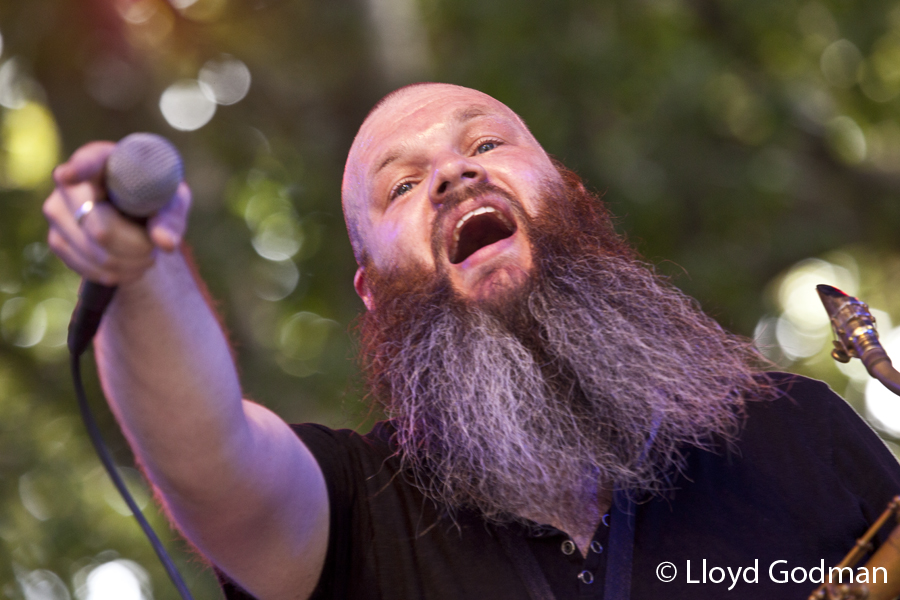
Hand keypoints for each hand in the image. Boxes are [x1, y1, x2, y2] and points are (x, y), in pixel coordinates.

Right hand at [43, 141, 191, 285]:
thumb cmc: (157, 200)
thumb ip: (171, 218)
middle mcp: (69, 182)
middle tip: (155, 247)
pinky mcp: (56, 239)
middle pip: (100, 229)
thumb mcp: (171, 203)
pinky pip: (88, 268)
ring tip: (147, 254)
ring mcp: (57, 211)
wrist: (139, 215)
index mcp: (102, 159)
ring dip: (131, 263)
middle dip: (137, 247)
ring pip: (96, 253)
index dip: (79, 170)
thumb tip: (166, 243)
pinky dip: (118, 274)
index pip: (87, 163)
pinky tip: (131, 265)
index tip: (70, 175)